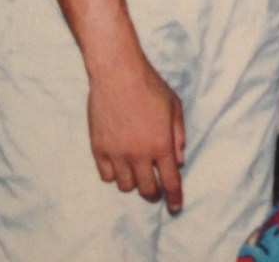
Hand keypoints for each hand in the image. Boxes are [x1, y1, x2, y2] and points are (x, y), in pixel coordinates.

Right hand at [87, 52, 186, 212]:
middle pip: (147, 190)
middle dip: (154, 193)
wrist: (117, 72)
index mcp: (161, 144)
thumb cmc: (149, 85)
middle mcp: (139, 153)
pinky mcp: (98, 149)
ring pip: (125, 186)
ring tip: (136, 169)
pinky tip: (119, 162)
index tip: (175, 206)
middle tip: (156, 186)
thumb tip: (179, 160)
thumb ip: (178, 135)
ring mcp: (117, 153)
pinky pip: (106, 176)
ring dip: (133, 182)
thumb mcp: (174, 106)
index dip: (175, 197)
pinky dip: (114, 174)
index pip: (171, 182)